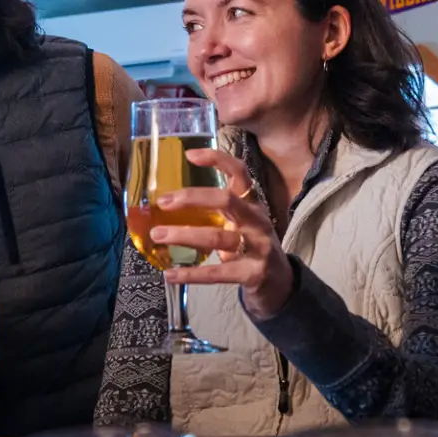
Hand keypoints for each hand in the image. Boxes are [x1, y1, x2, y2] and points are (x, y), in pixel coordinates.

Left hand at [153, 148, 293, 319]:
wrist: (279, 281)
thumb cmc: (252, 245)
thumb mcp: (242, 220)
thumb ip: (217, 209)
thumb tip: (171, 200)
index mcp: (252, 203)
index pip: (240, 172)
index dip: (217, 160)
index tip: (189, 155)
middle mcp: (257, 220)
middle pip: (226, 200)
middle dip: (192, 197)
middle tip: (163, 201)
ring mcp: (258, 247)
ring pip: (217, 237)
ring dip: (184, 235)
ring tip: (158, 235)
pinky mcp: (252, 273)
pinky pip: (217, 273)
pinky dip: (191, 274)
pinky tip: (170, 274)